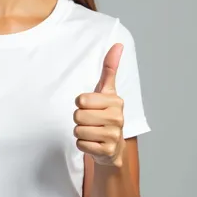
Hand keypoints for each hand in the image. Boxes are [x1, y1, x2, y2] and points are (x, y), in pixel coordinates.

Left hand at [73, 44, 125, 166]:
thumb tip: (118, 45)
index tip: (90, 106)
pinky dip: (82, 144)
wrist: (112, 146)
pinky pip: (81, 145)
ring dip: (80, 132)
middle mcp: (118, 118)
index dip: (80, 104)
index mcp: (116, 101)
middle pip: (78, 116)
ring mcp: (114, 136)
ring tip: (91, 132)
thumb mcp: (107, 91)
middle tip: (90, 121)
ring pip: (78, 131)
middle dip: (79, 119)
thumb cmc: (105, 113)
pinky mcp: (107, 151)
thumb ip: (110, 68)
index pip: (81, 100)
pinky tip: (93, 143)